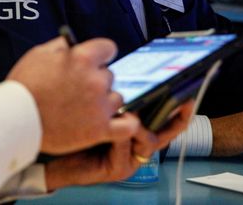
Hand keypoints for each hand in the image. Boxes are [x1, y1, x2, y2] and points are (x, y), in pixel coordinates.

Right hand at [7, 36, 136, 154]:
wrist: (14, 120)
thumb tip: (75, 44)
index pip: (109, 48)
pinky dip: (126, 123)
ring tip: (85, 108)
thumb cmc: (24, 86)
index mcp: (83, 57)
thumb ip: (63, 46)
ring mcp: (100, 106)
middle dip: (97, 81)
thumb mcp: (39, 53)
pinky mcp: (100, 129)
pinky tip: (117, 121)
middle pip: (110, 75)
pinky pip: (128, 125)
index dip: (100, 56)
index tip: (94, 62)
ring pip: (117, 98)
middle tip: (79, 90)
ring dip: (106, 101)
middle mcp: (96, 80)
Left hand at [45, 100, 195, 189]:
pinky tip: (110, 128)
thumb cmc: (75, 130)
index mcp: (137, 133)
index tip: (188, 95)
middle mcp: (137, 148)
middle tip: (180, 102)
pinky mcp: (118, 169)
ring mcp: (130, 160)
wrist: (53, 157)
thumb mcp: (102, 111)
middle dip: (175, 117)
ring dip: (139, 124)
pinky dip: (119, 136)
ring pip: (149, 140)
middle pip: (165, 133)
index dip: (179, 110)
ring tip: (128, 112)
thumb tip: (129, 74)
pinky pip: (126, 148)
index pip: (165, 121)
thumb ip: (117, 98)